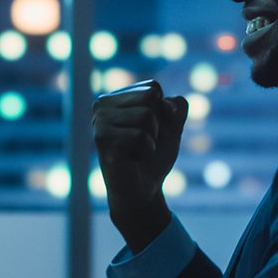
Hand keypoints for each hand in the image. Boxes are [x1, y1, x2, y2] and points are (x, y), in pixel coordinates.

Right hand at [92, 79, 188, 246]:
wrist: (144, 190)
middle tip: (144, 142)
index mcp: (116, 97)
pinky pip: (141, 136)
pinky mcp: (104, 141)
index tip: (151, 131)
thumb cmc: (154, 156)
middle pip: (150, 98)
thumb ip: (178, 106)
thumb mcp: (173, 126)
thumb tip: (166, 104)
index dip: (163, 112)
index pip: (153, 88)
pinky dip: (147, 151)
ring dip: (152, 138)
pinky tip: (134, 159)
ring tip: (138, 151)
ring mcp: (100, 123)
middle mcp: (102, 105)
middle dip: (158, 124)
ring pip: (147, 115)